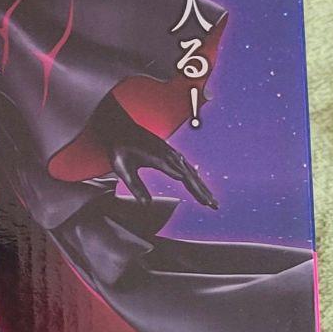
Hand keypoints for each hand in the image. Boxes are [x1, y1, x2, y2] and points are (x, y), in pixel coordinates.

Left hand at [95, 95, 217, 208]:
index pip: (185, 178)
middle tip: (214, 206)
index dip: (197, 192)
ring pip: (190, 170)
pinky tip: (196, 180)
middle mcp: (169, 155)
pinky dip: (193, 175)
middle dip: (204, 191)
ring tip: (209, 198)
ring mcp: (169, 151)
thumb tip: (147, 206)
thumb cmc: (119, 147)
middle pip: (192, 175)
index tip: (207, 204)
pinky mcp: (166, 149)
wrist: (118, 126)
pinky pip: (184, 164)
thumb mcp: (123, 169)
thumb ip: (136, 187)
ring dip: (200, 184)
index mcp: (161, 159)